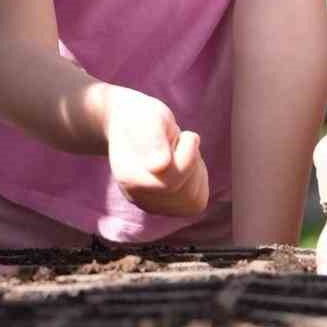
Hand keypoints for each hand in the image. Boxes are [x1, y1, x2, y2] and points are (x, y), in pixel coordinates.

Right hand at [104, 86, 209, 217]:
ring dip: (195, 171)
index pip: (172, 178)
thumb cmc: (142, 117)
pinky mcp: (166, 209)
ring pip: (194, 200)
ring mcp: (151, 207)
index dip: (188, 151)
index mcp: (129, 176)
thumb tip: (159, 166)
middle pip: (186, 191)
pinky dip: (197, 182)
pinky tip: (183, 166)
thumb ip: (153, 138)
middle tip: (176, 142)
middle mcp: (137, 198)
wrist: (131, 125)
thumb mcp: (148, 116)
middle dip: (191, 161)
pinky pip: (196, 203)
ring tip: (177, 153)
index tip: (183, 133)